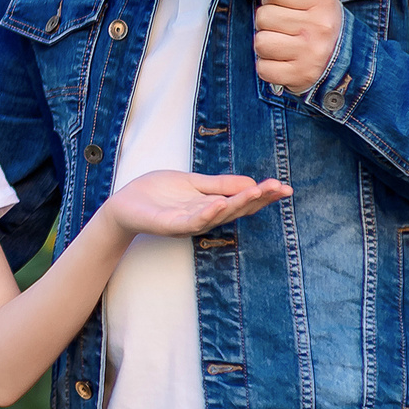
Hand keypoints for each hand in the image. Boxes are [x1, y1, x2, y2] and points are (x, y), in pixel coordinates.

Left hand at [105, 168, 289, 236]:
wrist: (124, 205)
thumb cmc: (156, 194)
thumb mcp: (193, 184)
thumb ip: (220, 185)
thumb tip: (252, 183)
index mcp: (211, 206)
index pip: (242, 201)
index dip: (264, 196)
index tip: (285, 187)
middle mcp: (204, 217)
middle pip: (237, 209)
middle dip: (259, 199)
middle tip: (281, 189)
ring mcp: (188, 223)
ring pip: (218, 215)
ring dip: (238, 204)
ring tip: (258, 192)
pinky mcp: (170, 225)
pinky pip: (192, 221)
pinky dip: (206, 214)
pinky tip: (220, 203)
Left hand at [254, 0, 344, 94]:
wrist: (348, 61)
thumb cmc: (323, 25)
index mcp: (322, 2)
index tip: (280, 4)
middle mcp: (319, 27)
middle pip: (263, 16)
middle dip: (267, 22)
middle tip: (282, 28)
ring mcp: (311, 53)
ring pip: (260, 43)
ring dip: (266, 45)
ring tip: (282, 44)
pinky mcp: (301, 76)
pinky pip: (263, 68)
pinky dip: (268, 66)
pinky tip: (282, 61)